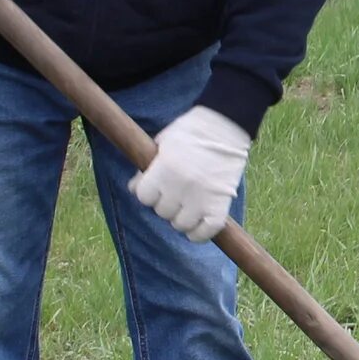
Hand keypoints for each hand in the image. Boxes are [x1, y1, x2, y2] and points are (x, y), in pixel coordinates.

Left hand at [131, 107, 251, 242]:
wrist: (225, 126)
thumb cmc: (190, 131)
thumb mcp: (162, 144)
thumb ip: (148, 168)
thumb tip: (133, 189)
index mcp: (165, 169)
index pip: (144, 197)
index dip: (148, 193)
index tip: (156, 188)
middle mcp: (181, 186)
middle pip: (162, 212)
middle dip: (166, 204)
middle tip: (175, 193)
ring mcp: (202, 198)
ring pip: (181, 225)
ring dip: (182, 218)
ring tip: (188, 206)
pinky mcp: (220, 205)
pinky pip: (206, 232)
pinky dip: (200, 233)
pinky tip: (198, 224)